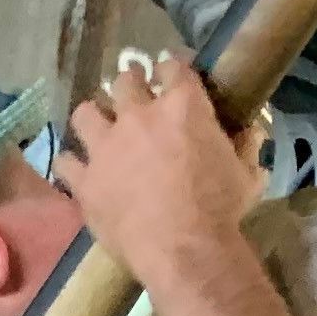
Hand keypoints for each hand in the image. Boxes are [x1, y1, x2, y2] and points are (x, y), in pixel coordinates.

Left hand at [53, 50, 262, 301]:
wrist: (183, 248)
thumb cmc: (220, 207)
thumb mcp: (245, 172)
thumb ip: (244, 146)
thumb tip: (251, 132)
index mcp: (183, 105)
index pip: (173, 67)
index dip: (171, 68)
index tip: (170, 75)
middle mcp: (138, 117)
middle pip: (124, 82)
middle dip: (129, 83)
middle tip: (132, 93)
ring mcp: (106, 148)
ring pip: (86, 112)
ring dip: (93, 115)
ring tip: (98, 124)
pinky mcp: (84, 180)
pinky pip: (65, 162)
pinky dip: (71, 162)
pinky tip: (77, 167)